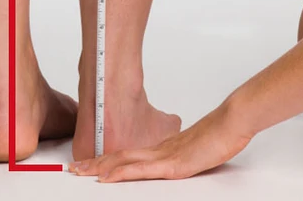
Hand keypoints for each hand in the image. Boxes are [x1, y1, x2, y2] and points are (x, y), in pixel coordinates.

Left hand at [68, 101, 253, 182]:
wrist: (230, 124)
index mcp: (160, 149)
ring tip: (79, 172)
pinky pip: (138, 170)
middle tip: (72, 169)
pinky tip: (105, 178)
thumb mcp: (194, 151)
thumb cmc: (217, 138)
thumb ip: (180, 156)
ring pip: (121, 162)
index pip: (126, 154)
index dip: (105, 159)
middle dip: (93, 164)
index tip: (88, 164)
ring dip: (98, 168)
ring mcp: (162, 156)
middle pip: (117, 157)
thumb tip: (174, 163)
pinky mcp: (170, 164)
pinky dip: (119, 174)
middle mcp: (156, 150)